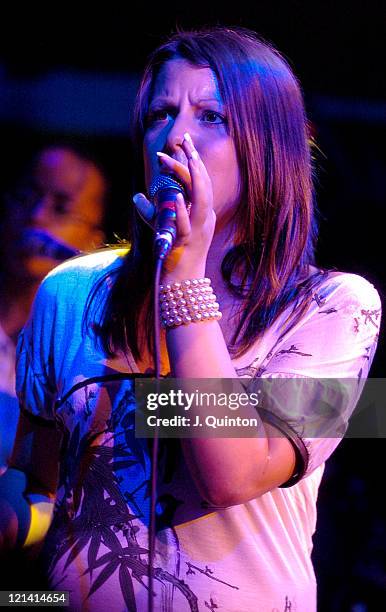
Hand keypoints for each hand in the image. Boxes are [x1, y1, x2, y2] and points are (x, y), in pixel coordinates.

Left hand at [133, 132, 215, 277]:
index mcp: (202, 213)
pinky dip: (181, 209)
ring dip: (192, 177)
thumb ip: (150, 212)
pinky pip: (186, 224)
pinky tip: (174, 195)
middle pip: (203, 184)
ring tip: (183, 157)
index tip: (184, 142)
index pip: (201, 181)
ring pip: (201, 199)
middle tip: (183, 140)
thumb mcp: (161, 229)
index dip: (193, 161)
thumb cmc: (173, 254)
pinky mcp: (186, 243)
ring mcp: (198, 230)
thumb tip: (137, 196)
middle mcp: (204, 218)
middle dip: (193, 160)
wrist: (181, 281)